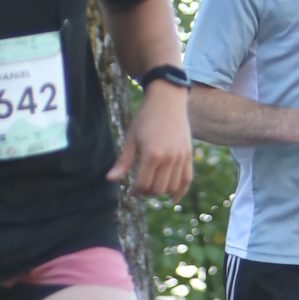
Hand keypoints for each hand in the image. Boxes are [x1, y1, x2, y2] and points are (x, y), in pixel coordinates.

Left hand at [113, 77, 192, 199]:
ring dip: (161, 190)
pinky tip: (172, 198)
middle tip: (141, 187)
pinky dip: (180, 191)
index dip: (136, 190)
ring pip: (172, 187)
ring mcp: (180, 157)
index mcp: (151, 155)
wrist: (167, 101)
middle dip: (147, 192)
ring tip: (153, 186)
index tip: (131, 190)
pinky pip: (187, 179)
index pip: (143, 184)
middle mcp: (168, 158)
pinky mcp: (188, 155)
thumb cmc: (145, 118)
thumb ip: (123, 161)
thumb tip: (109, 179)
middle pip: (157, 189)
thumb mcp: (131, 138)